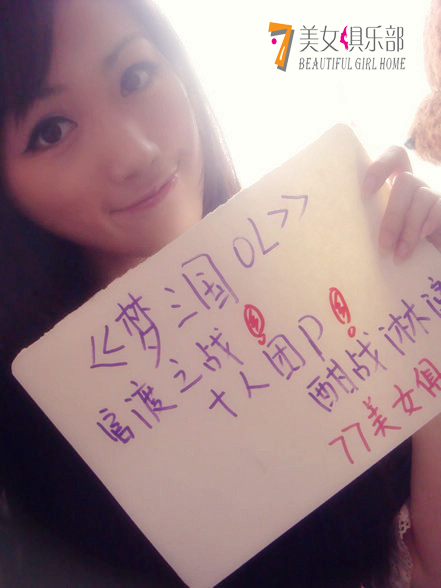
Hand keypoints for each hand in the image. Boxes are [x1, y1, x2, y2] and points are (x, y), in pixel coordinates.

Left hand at [362, 145, 440, 259]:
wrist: (426, 257)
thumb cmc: (391, 245)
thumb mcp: (378, 230)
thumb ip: (368, 223)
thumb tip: (344, 235)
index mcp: (394, 185)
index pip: (394, 155)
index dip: (380, 167)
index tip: (365, 193)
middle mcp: (415, 186)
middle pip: (405, 180)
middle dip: (393, 215)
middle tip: (384, 245)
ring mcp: (432, 196)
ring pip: (422, 196)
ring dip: (409, 227)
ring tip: (399, 254)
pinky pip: (439, 207)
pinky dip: (429, 221)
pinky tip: (421, 237)